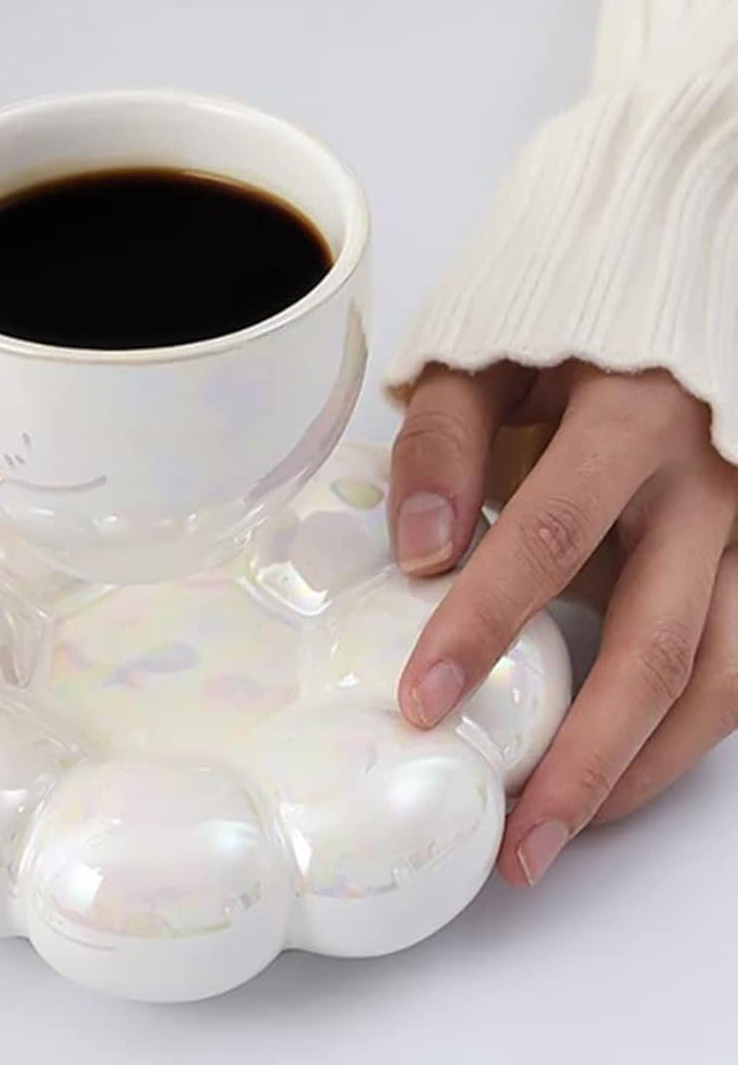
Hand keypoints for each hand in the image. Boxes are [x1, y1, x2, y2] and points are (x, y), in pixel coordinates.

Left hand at [390, 362, 736, 884]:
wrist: (667, 287)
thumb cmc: (566, 325)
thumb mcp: (488, 352)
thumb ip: (444, 439)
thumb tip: (419, 551)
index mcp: (633, 418)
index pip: (545, 538)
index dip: (481, 626)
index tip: (422, 701)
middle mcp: (711, 484)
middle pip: (655, 648)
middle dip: (583, 760)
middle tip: (514, 841)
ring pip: (718, 679)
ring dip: (642, 771)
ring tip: (561, 836)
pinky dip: (685, 733)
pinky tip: (622, 773)